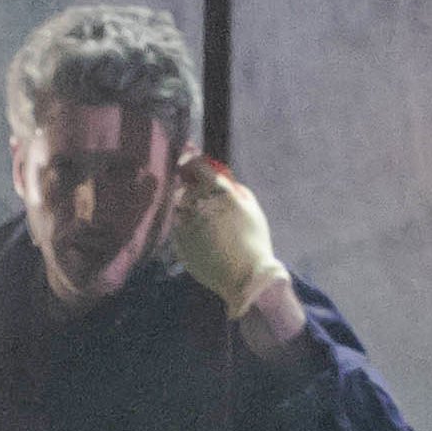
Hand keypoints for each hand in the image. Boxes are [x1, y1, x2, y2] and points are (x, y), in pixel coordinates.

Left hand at [164, 151, 287, 329]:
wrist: (245, 277)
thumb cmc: (254, 242)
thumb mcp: (253, 209)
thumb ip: (235, 188)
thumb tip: (221, 179)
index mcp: (218, 191)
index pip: (197, 164)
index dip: (192, 157)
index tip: (189, 153)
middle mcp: (197, 203)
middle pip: (184, 184)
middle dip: (190, 184)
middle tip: (198, 190)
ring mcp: (185, 221)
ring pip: (177, 204)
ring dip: (186, 204)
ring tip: (203, 217)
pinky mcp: (178, 239)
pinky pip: (176, 224)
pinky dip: (184, 224)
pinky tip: (201, 235)